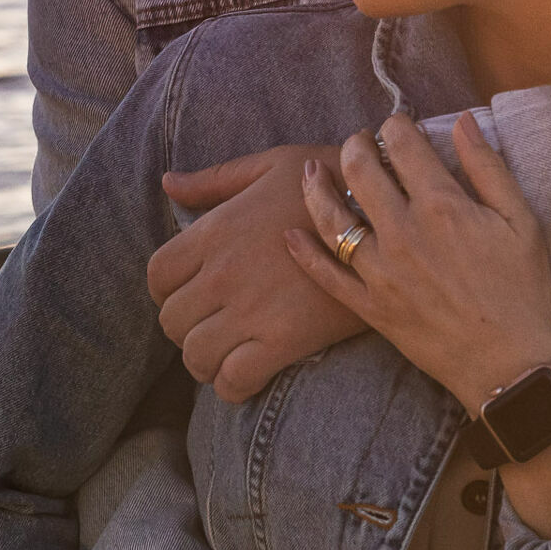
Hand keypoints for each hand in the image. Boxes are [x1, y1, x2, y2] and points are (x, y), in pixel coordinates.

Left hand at [149, 145, 367, 402]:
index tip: (192, 293)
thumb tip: (168, 183)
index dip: (168, 290)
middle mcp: (223, 273)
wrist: (392, 215)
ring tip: (229, 352)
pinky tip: (248, 374)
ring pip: (196, 355)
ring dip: (207, 360)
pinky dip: (232, 385)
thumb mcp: (274, 164)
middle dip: (188, 327)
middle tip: (215, 324)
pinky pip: (234, 380)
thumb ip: (217, 178)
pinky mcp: (285, 340)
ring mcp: (251, 309)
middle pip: (172, 321)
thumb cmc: (334, 182)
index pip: (158, 275)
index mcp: (216, 230)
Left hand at [286, 113, 550, 413]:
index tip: (397, 125)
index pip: (404, 146)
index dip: (396, 126)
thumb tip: (463, 121)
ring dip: (316, 188)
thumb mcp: (521, 220)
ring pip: (332, 219)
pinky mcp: (369, 305)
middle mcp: (403, 232)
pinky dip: (304, 253)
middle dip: (355, 146)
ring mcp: (380, 271)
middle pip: (360, 172)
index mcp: (442, 205)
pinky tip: (290, 234)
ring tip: (310, 171)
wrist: (506, 361)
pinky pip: (326, 275)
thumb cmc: (521, 288)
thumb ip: (488, 167)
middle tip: (358, 142)